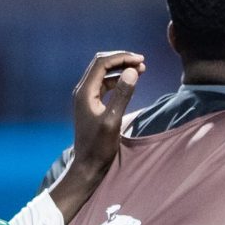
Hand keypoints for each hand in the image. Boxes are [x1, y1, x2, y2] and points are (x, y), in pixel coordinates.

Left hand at [51, 50, 144, 221]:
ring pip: (103, 74)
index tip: (141, 61)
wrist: (87, 166)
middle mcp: (83, 91)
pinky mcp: (91, 105)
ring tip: (140, 71)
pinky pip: (104, 85)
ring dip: (120, 70)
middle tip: (142, 63)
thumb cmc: (99, 147)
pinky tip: (128, 84)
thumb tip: (133, 71)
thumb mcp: (113, 120)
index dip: (122, 58)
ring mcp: (86, 98)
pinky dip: (117, 81)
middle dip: (121, 60)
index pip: (102, 63)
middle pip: (101, 65)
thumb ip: (122, 95)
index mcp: (85, 92)